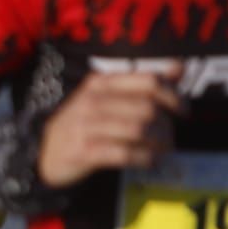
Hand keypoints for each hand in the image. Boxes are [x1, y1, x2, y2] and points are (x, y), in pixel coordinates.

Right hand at [38, 67, 183, 187]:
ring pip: (139, 131)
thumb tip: (179, 67)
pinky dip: (145, 159)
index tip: (182, 112)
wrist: (44, 153)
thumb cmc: (83, 124)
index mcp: (101, 83)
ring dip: (159, 144)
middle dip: (166, 126)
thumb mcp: (105, 97)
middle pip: (148, 109)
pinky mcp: (84, 152)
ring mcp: (87, 126)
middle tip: (168, 138)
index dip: (173, 96)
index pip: (148, 82)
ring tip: (161, 150)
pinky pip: (125, 154)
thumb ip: (141, 83)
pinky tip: (149, 161)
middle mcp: (93, 101)